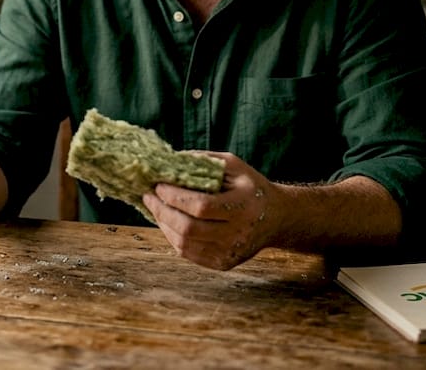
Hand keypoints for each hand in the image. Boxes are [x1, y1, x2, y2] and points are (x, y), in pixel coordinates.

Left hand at [142, 152, 277, 270]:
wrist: (277, 218)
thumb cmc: (251, 187)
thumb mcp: (234, 166)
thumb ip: (203, 161)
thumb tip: (168, 161)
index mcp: (244, 206)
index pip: (201, 206)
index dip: (175, 197)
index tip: (158, 185)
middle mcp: (238, 233)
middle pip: (189, 228)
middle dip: (162, 211)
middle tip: (148, 196)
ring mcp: (230, 252)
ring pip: (185, 244)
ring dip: (163, 224)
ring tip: (155, 207)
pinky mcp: (223, 264)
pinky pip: (189, 254)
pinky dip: (173, 237)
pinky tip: (168, 222)